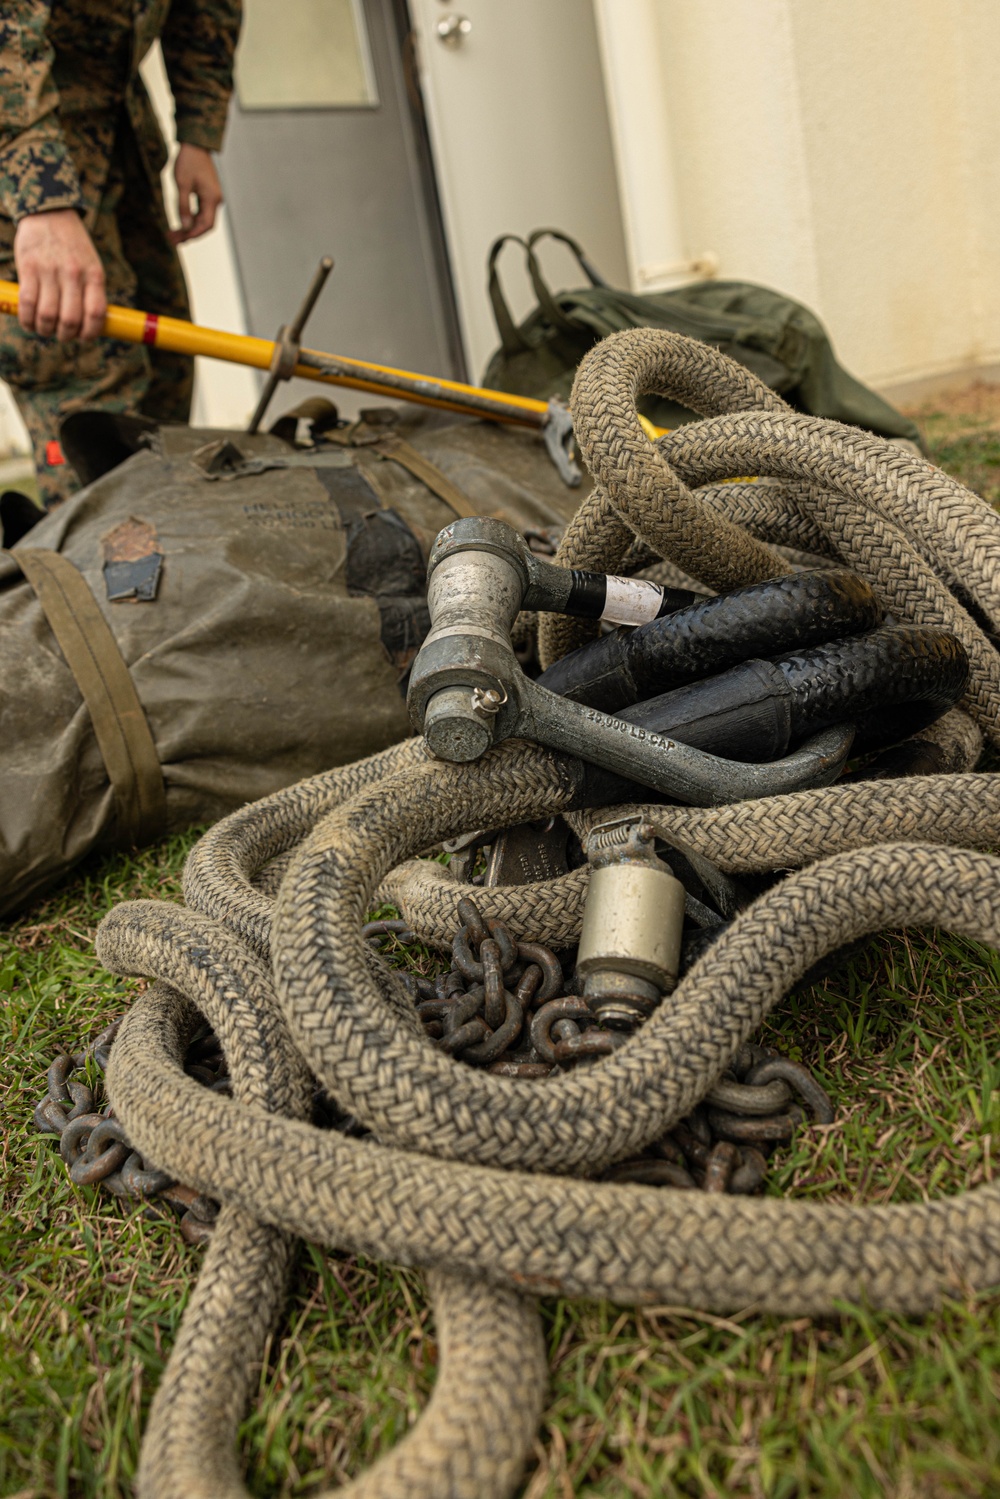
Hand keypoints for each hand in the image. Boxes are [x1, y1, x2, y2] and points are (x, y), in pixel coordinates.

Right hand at [13, 209, 106, 339]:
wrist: (49, 212)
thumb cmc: (72, 246)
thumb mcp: (91, 264)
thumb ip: (90, 290)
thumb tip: (88, 325)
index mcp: (94, 274)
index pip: (96, 314)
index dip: (89, 333)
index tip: (83, 337)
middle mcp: (73, 274)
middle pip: (70, 320)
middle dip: (66, 335)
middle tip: (61, 335)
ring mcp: (50, 271)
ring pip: (47, 315)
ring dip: (45, 330)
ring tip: (44, 329)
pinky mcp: (28, 268)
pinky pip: (27, 303)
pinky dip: (27, 320)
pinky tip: (29, 323)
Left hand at [170, 144, 222, 244]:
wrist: (195, 145)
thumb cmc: (187, 161)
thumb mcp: (182, 184)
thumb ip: (183, 207)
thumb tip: (185, 227)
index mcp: (212, 198)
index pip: (205, 225)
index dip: (192, 234)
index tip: (178, 239)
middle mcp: (215, 200)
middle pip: (204, 225)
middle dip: (189, 234)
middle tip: (172, 240)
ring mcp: (213, 198)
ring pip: (202, 219)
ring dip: (189, 228)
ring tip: (172, 233)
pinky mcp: (208, 194)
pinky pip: (201, 212)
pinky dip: (191, 219)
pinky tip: (180, 223)